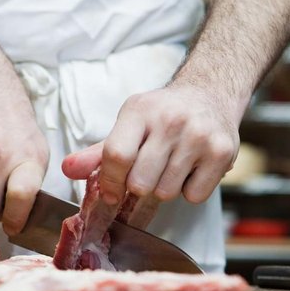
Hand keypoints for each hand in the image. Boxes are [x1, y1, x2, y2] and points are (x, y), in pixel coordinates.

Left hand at [62, 84, 239, 204]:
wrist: (211, 94)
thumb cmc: (162, 116)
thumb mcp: (128, 125)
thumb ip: (98, 153)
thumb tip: (67, 170)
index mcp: (140, 110)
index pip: (116, 156)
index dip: (110, 182)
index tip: (111, 193)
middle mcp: (171, 120)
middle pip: (140, 183)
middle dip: (140, 186)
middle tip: (149, 172)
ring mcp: (199, 136)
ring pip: (166, 193)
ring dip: (165, 189)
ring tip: (173, 166)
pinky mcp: (222, 152)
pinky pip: (195, 196)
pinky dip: (190, 191)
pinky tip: (192, 169)